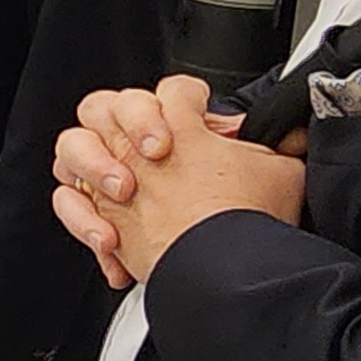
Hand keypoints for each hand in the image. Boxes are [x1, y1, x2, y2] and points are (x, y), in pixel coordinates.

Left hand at [49, 73, 306, 286]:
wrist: (223, 270)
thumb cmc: (248, 223)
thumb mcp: (283, 170)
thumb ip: (279, 147)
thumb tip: (292, 139)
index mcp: (180, 128)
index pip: (178, 91)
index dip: (193, 99)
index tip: (201, 113)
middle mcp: (137, 152)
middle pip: (111, 104)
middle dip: (131, 117)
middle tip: (157, 140)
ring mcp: (113, 186)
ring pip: (73, 144)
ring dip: (94, 158)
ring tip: (125, 179)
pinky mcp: (102, 221)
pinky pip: (68, 201)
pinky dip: (82, 211)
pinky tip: (108, 222)